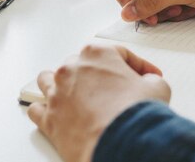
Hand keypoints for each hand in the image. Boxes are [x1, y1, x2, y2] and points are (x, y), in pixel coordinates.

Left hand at [27, 44, 169, 161]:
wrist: (121, 142)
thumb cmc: (134, 114)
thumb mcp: (157, 87)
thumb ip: (150, 79)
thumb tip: (149, 83)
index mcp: (97, 53)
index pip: (119, 53)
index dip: (137, 65)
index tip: (145, 76)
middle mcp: (72, 69)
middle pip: (81, 64)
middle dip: (97, 74)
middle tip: (114, 88)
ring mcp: (57, 93)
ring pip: (48, 80)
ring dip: (61, 85)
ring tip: (73, 93)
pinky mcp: (49, 118)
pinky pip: (37, 109)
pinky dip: (46, 110)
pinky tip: (56, 112)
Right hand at [114, 0, 194, 24]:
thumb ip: (153, 1)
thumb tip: (128, 12)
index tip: (126, 7)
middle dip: (145, 4)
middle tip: (152, 17)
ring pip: (146, 2)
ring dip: (160, 10)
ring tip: (181, 8)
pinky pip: (158, 9)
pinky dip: (169, 14)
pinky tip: (187, 9)